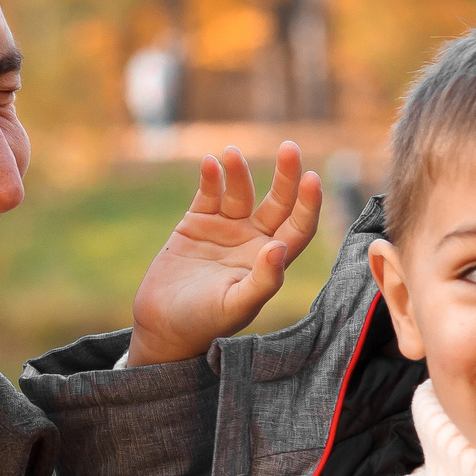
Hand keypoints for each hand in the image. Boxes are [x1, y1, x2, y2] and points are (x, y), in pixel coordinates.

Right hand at [127, 142, 321, 365]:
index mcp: (269, 262)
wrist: (163, 327)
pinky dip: (210, 177)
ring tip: (232, 153)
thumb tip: (280, 248)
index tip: (313, 179)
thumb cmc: (204, 324)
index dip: (308, 205)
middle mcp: (252, 241)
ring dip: (239, 172)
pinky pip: (208, 193)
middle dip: (285, 176)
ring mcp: (224, 230)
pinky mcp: (196, 224)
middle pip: (278, 202)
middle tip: (290, 148)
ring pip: (240, 193)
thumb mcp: (237, 305)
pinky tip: (210, 163)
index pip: (298, 228)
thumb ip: (263, 280)